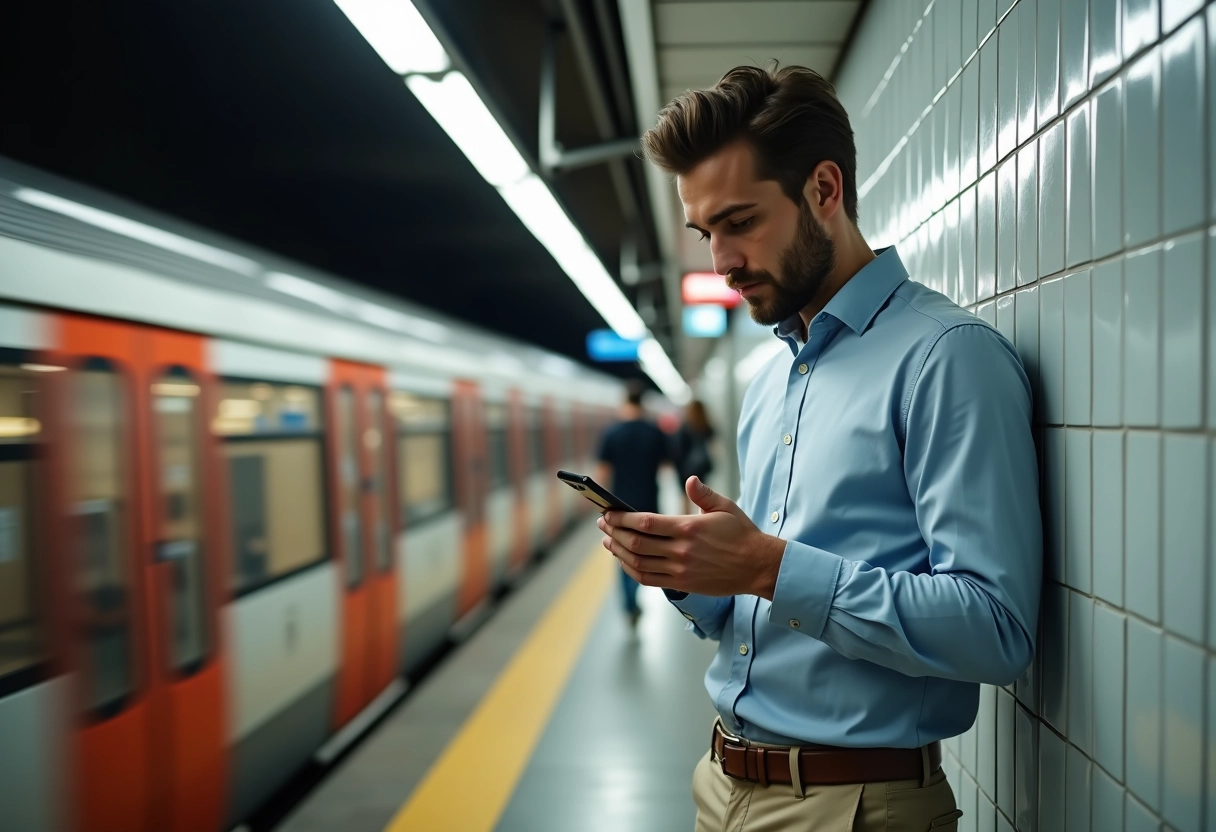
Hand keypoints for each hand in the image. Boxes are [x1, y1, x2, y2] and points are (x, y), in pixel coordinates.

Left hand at [597, 476, 785, 598]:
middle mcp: (681, 551)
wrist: (758, 566)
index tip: (608, 513)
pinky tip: (625, 561)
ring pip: (639, 562)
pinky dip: (632, 570)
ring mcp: (680, 570)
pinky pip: (649, 579)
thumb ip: (703, 493)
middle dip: (614, 533)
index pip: (645, 523)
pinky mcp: (682, 584)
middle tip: (603, 525)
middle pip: (636, 543)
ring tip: (608, 542)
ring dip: (619, 552)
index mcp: (688, 528)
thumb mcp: (726, 507)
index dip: (622, 519)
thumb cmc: (742, 534)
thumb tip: (689, 480)